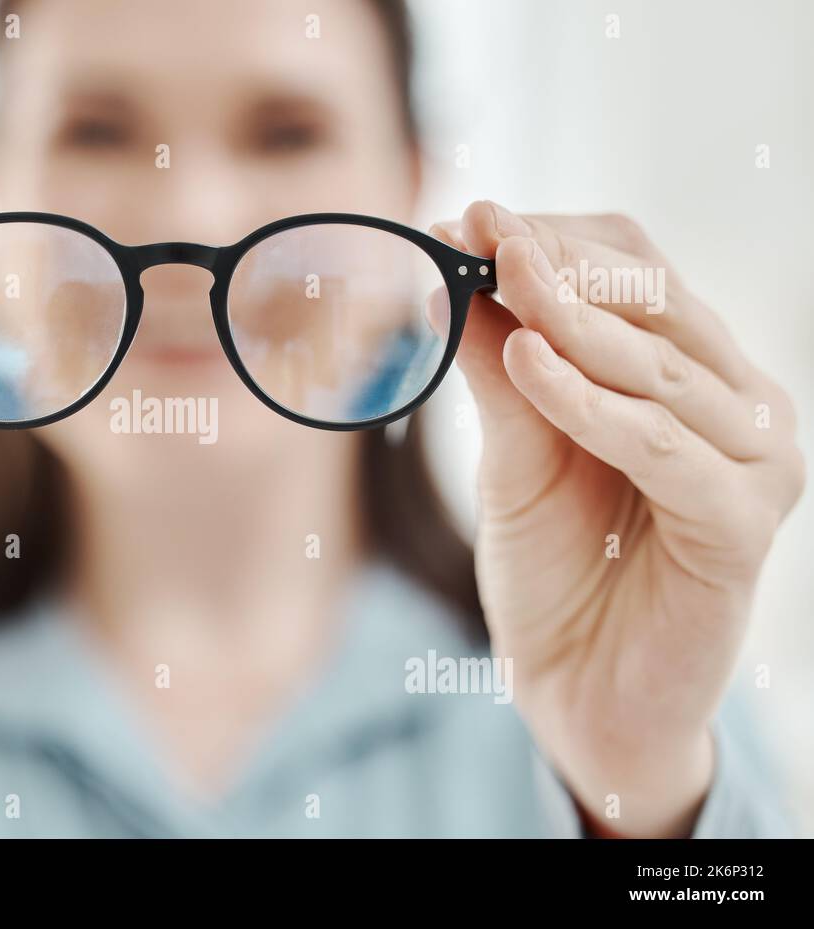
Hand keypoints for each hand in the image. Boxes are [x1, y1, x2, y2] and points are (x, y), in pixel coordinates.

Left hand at [432, 202, 803, 836]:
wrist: (580, 690)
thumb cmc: (554, 568)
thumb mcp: (516, 451)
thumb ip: (502, 368)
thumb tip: (460, 263)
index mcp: (691, 376)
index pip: (638, 273)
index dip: (556, 240)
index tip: (472, 213)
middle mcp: (737, 405)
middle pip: (655, 300)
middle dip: (559, 262)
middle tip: (481, 223)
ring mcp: (753, 461)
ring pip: (657, 364)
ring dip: (569, 315)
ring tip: (494, 270)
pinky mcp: (741, 522)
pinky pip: (659, 444)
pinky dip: (590, 402)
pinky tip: (526, 362)